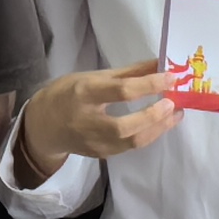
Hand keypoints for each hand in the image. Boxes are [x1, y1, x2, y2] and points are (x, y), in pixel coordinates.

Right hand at [15, 64, 175, 183]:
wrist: (44, 126)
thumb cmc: (68, 93)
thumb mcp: (93, 76)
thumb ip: (128, 73)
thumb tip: (159, 64)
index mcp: (84, 94)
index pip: (121, 91)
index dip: (149, 85)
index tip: (171, 77)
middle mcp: (88, 122)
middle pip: (126, 126)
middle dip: (154, 115)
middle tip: (173, 102)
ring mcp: (94, 143)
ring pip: (132, 142)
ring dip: (158, 128)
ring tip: (175, 113)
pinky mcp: (101, 155)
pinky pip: (130, 147)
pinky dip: (148, 135)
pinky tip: (159, 124)